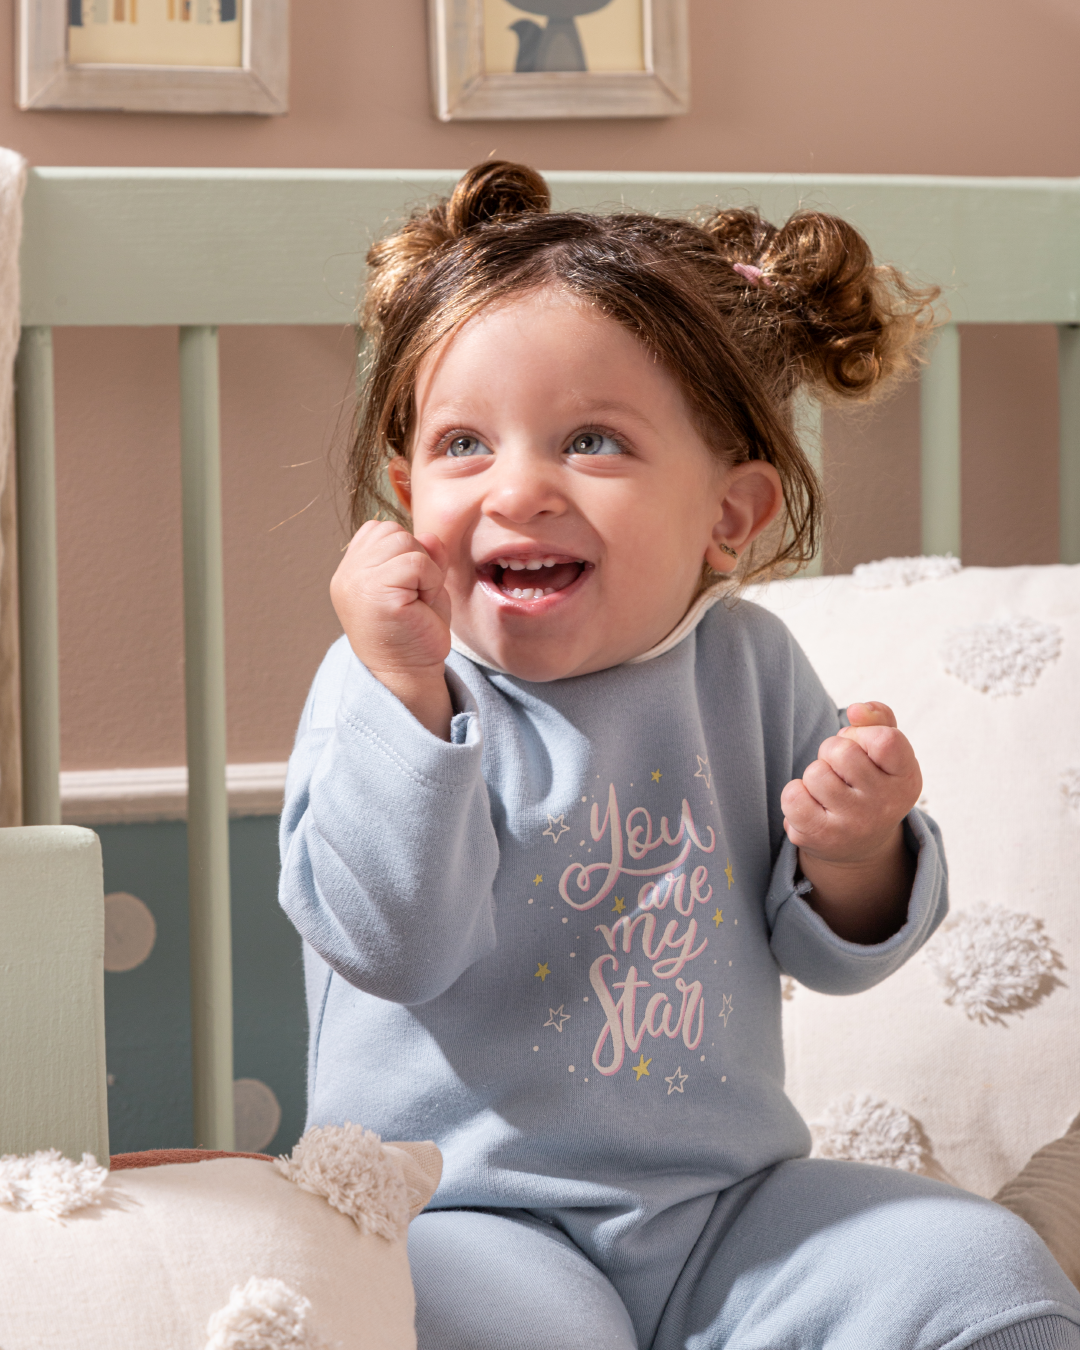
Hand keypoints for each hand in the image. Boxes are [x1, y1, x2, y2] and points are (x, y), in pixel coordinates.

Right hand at [330, 520, 453, 737]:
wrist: (408, 675)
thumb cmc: (415, 631)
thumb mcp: (420, 583)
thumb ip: (422, 554)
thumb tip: (429, 536)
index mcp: (349, 571)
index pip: (380, 530)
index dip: (405, 552)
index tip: (407, 588)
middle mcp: (346, 574)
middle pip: (393, 531)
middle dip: (416, 558)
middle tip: (415, 597)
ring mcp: (355, 582)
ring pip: (405, 541)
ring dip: (425, 570)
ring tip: (416, 601)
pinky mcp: (375, 592)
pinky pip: (417, 562)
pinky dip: (430, 581)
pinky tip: (420, 606)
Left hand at [780, 702, 922, 942]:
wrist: (861, 843)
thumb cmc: (871, 782)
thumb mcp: (886, 750)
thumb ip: (877, 718)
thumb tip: (856, 710)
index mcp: (906, 778)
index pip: (884, 740)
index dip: (863, 734)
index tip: (864, 746)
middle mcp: (884, 805)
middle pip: (840, 751)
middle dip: (832, 751)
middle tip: (841, 769)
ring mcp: (853, 825)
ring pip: (814, 773)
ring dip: (815, 775)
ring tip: (829, 790)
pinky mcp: (822, 838)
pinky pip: (792, 797)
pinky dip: (796, 795)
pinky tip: (813, 805)